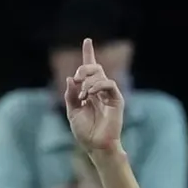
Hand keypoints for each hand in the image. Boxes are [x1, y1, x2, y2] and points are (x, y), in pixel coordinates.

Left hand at [64, 38, 124, 152]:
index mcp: (89, 92)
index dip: (88, 54)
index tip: (87, 40)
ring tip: (83, 96)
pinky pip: (108, 84)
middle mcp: (100, 91)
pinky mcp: (117, 99)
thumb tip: (70, 78)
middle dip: (83, 69)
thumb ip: (70, 95)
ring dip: (88, 82)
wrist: (96, 146)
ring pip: (100, 75)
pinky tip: (90, 94)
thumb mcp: (72, 112)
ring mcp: (109, 94)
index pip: (89, 70)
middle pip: (94, 68)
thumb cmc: (84, 132)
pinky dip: (98, 86)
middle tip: (77, 79)